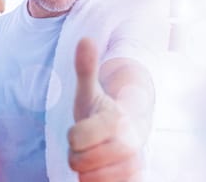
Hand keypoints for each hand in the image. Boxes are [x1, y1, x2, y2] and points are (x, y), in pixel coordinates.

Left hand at [67, 38, 146, 181]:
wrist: (133, 131)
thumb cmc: (103, 111)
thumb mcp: (91, 91)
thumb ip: (86, 68)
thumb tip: (85, 39)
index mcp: (115, 120)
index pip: (75, 139)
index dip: (72, 136)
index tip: (82, 129)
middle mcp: (127, 144)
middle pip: (79, 162)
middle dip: (77, 155)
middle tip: (89, 144)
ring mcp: (131, 164)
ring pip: (88, 178)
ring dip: (87, 170)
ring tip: (96, 155)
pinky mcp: (134, 179)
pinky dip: (97, 181)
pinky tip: (104, 170)